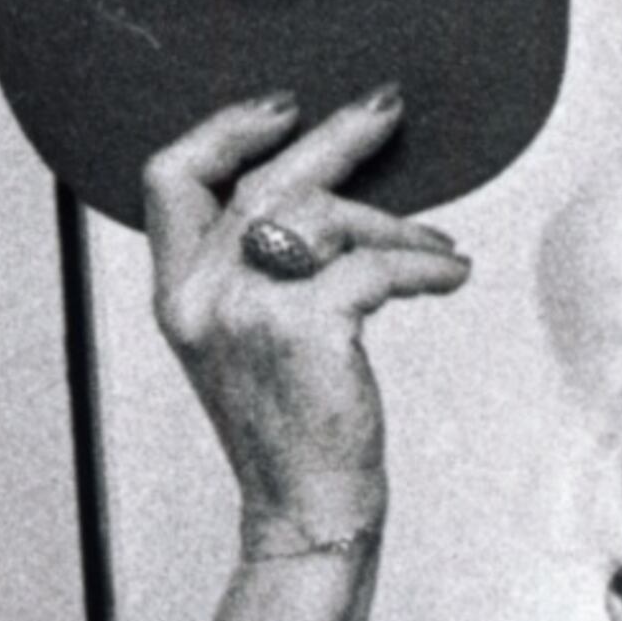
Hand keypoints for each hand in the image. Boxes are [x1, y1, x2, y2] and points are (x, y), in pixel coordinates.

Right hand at [142, 92, 470, 552]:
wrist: (306, 514)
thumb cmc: (293, 429)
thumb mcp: (248, 342)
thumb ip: (254, 271)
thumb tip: (323, 195)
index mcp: (176, 292)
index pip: (170, 178)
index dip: (225, 130)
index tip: (283, 110)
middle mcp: (201, 295)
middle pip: (266, 180)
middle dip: (334, 137)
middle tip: (387, 107)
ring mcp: (248, 311)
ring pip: (325, 217)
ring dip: (394, 222)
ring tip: (436, 243)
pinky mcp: (305, 330)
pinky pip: (375, 266)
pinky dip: (423, 264)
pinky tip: (451, 272)